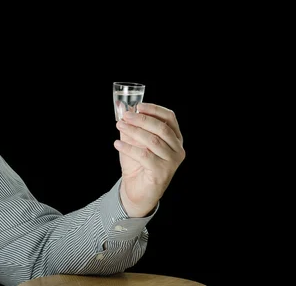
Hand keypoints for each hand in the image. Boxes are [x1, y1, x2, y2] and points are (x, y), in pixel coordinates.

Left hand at [114, 103, 184, 217]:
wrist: (136, 189)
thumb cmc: (137, 163)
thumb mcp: (133, 140)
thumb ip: (130, 124)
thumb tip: (121, 106)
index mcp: (174, 137)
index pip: (169, 118)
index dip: (154, 110)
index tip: (138, 106)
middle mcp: (177, 149)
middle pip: (161, 128)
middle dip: (141, 120)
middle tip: (125, 117)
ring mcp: (172, 161)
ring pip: (153, 141)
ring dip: (134, 131)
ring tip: (120, 126)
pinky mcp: (162, 172)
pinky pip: (144, 156)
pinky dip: (129, 148)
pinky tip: (118, 144)